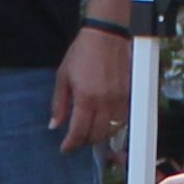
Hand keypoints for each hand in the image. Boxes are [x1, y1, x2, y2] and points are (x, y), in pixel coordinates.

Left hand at [48, 25, 128, 158]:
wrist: (106, 35)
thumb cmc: (84, 52)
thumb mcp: (63, 77)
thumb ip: (59, 104)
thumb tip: (55, 124)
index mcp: (86, 97)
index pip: (79, 131)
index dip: (71, 144)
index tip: (65, 148)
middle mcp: (105, 101)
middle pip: (96, 135)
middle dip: (84, 142)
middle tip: (75, 140)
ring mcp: (119, 99)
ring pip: (111, 131)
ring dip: (99, 137)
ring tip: (88, 133)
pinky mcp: (128, 95)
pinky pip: (122, 120)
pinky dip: (112, 127)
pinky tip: (103, 124)